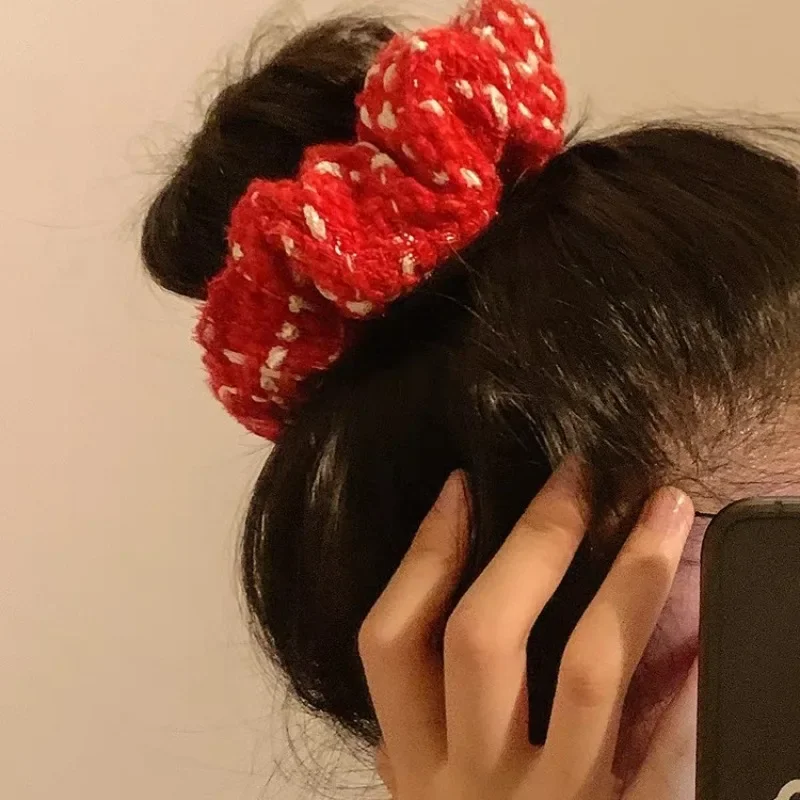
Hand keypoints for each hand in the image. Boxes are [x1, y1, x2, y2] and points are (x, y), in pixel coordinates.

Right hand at [358, 458, 697, 799]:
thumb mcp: (435, 783)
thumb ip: (439, 710)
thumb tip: (473, 571)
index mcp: (412, 763)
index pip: (389, 639)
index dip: (424, 554)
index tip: (461, 486)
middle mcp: (467, 784)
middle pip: (481, 636)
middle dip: (533, 541)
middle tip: (576, 473)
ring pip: (587, 669)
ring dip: (631, 576)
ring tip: (664, 509)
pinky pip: (663, 752)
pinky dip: (693, 680)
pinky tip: (718, 622)